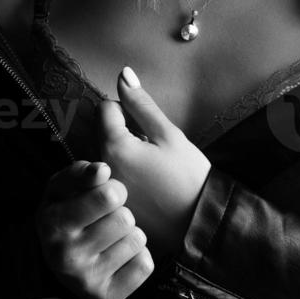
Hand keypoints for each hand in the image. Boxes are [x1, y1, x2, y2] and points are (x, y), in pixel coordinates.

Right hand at [34, 159, 154, 298]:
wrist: (64, 260)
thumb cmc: (69, 213)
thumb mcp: (64, 188)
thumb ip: (81, 171)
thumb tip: (102, 171)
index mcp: (51, 223)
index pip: (109, 196)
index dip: (114, 190)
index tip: (105, 197)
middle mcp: (63, 255)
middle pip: (125, 219)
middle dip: (121, 214)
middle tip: (106, 221)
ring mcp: (83, 280)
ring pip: (136, 240)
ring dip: (130, 235)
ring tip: (111, 239)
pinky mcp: (105, 298)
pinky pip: (144, 265)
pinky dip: (138, 258)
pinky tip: (119, 259)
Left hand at [97, 66, 212, 260]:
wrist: (198, 224)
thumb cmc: (188, 177)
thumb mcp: (169, 134)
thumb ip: (141, 104)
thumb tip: (123, 74)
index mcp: (114, 147)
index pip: (105, 108)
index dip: (127, 109)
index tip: (147, 126)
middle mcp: (100, 169)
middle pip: (101, 132)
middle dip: (122, 131)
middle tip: (150, 146)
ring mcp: (103, 190)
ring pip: (104, 154)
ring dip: (122, 152)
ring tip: (149, 167)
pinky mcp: (109, 205)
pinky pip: (107, 178)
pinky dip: (122, 174)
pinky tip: (145, 185)